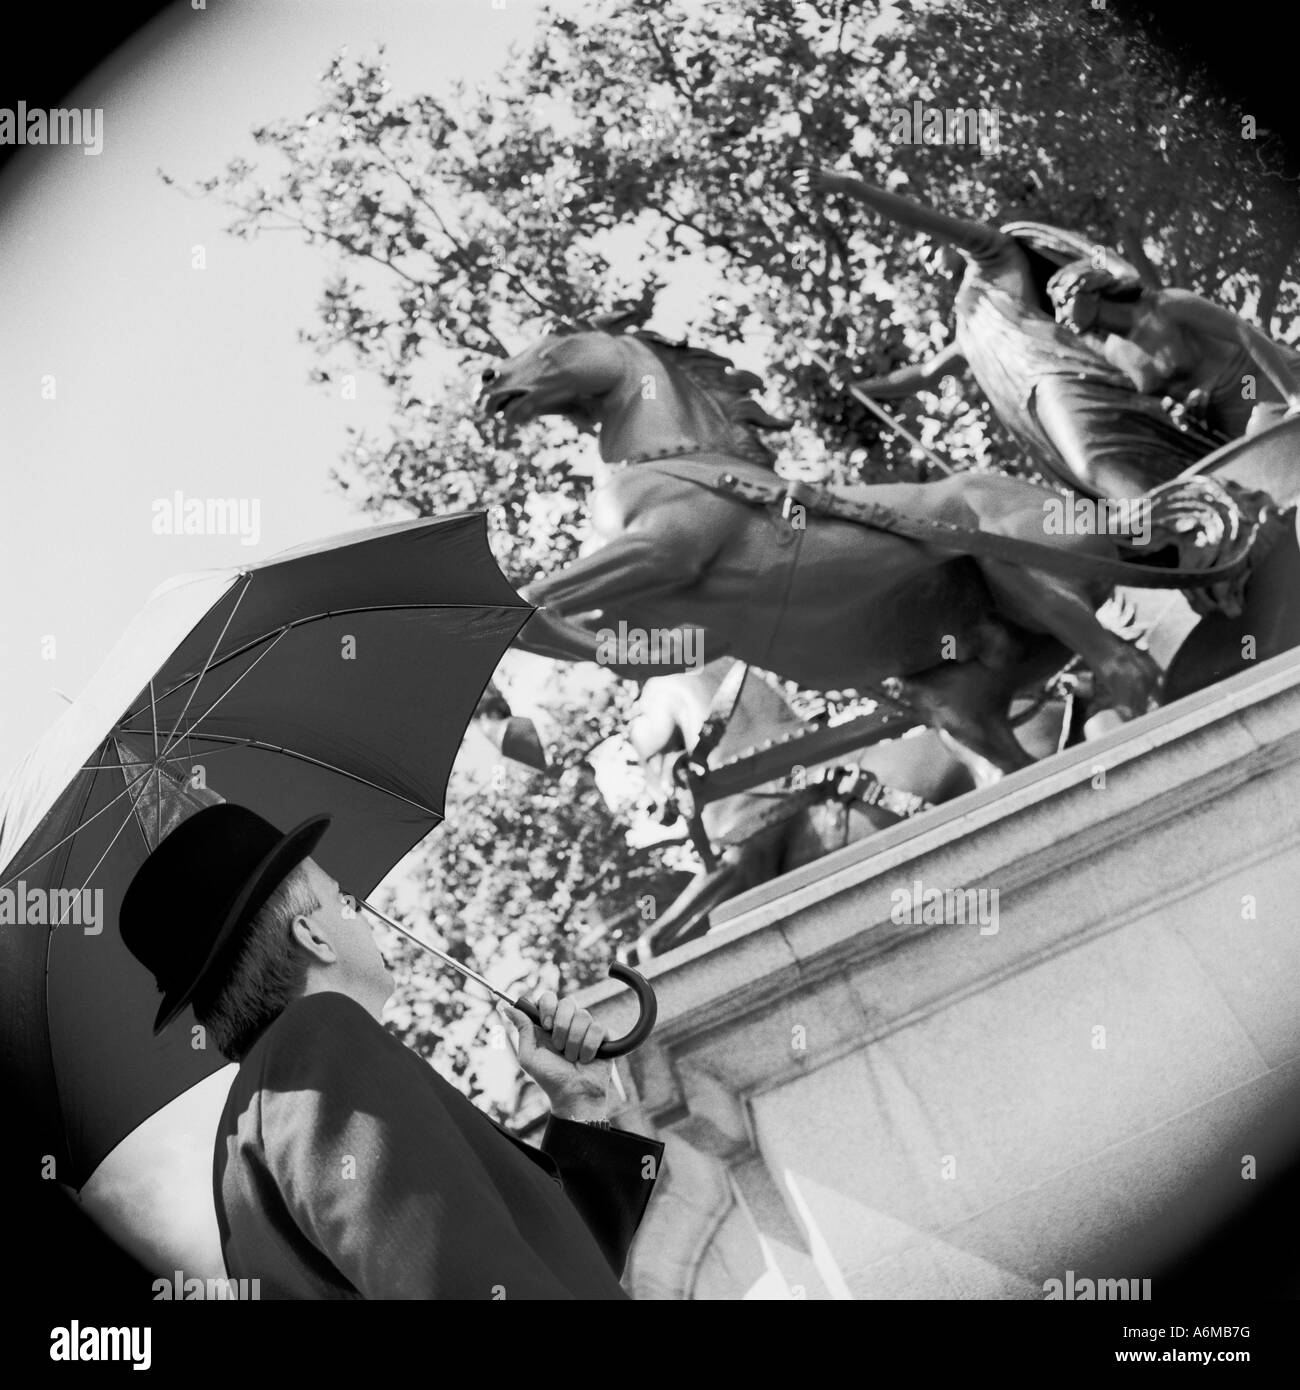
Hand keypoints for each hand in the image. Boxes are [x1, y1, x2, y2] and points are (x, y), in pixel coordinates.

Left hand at [500, 989, 610, 1122]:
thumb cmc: (550, 1078)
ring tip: (572, 1058)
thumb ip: (522, 1029)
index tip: (546, 1025)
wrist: (574, 1095)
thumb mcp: (529, 1055)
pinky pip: (598, 1028)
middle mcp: (568, 1022)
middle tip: (558, 1046)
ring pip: (583, 1015)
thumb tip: (507, 1007)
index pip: (548, 998)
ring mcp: (586, 1028)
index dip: (548, 1006)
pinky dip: (589, 1047)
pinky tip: (586, 1058)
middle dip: (562, 1026)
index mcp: (549, 1024)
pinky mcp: (603, 1035)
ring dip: (574, 1041)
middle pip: (568, 1002)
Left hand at [791, 165, 856, 200]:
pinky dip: (805, 187)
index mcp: (822, 169)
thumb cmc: (839, 178)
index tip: (796, 165)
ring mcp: (821, 180)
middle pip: (808, 172)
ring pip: (809, 179)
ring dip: (802, 180)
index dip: (803, 165)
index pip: (810, 166)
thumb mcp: (831, 173)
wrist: (845, 181)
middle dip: (801, 172)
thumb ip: (825, 172)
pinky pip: (812, 187)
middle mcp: (821, 174)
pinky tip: (800, 188)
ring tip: (797, 181)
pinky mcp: (822, 187)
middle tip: (794, 173)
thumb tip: (822, 170)